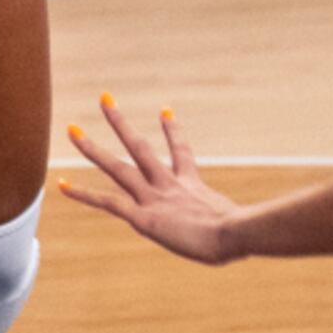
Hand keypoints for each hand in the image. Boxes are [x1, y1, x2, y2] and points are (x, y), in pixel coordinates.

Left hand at [61, 94, 246, 266]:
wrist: (232, 233)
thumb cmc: (245, 234)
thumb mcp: (246, 226)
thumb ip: (250, 224)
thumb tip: (271, 230)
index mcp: (192, 185)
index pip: (181, 152)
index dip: (173, 131)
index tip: (165, 110)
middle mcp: (168, 184)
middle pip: (138, 146)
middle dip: (119, 122)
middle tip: (104, 97)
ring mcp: (153, 197)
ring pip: (116, 166)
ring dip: (92, 148)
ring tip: (72, 129)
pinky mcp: (142, 216)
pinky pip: (107, 202)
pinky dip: (84, 194)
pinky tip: (62, 186)